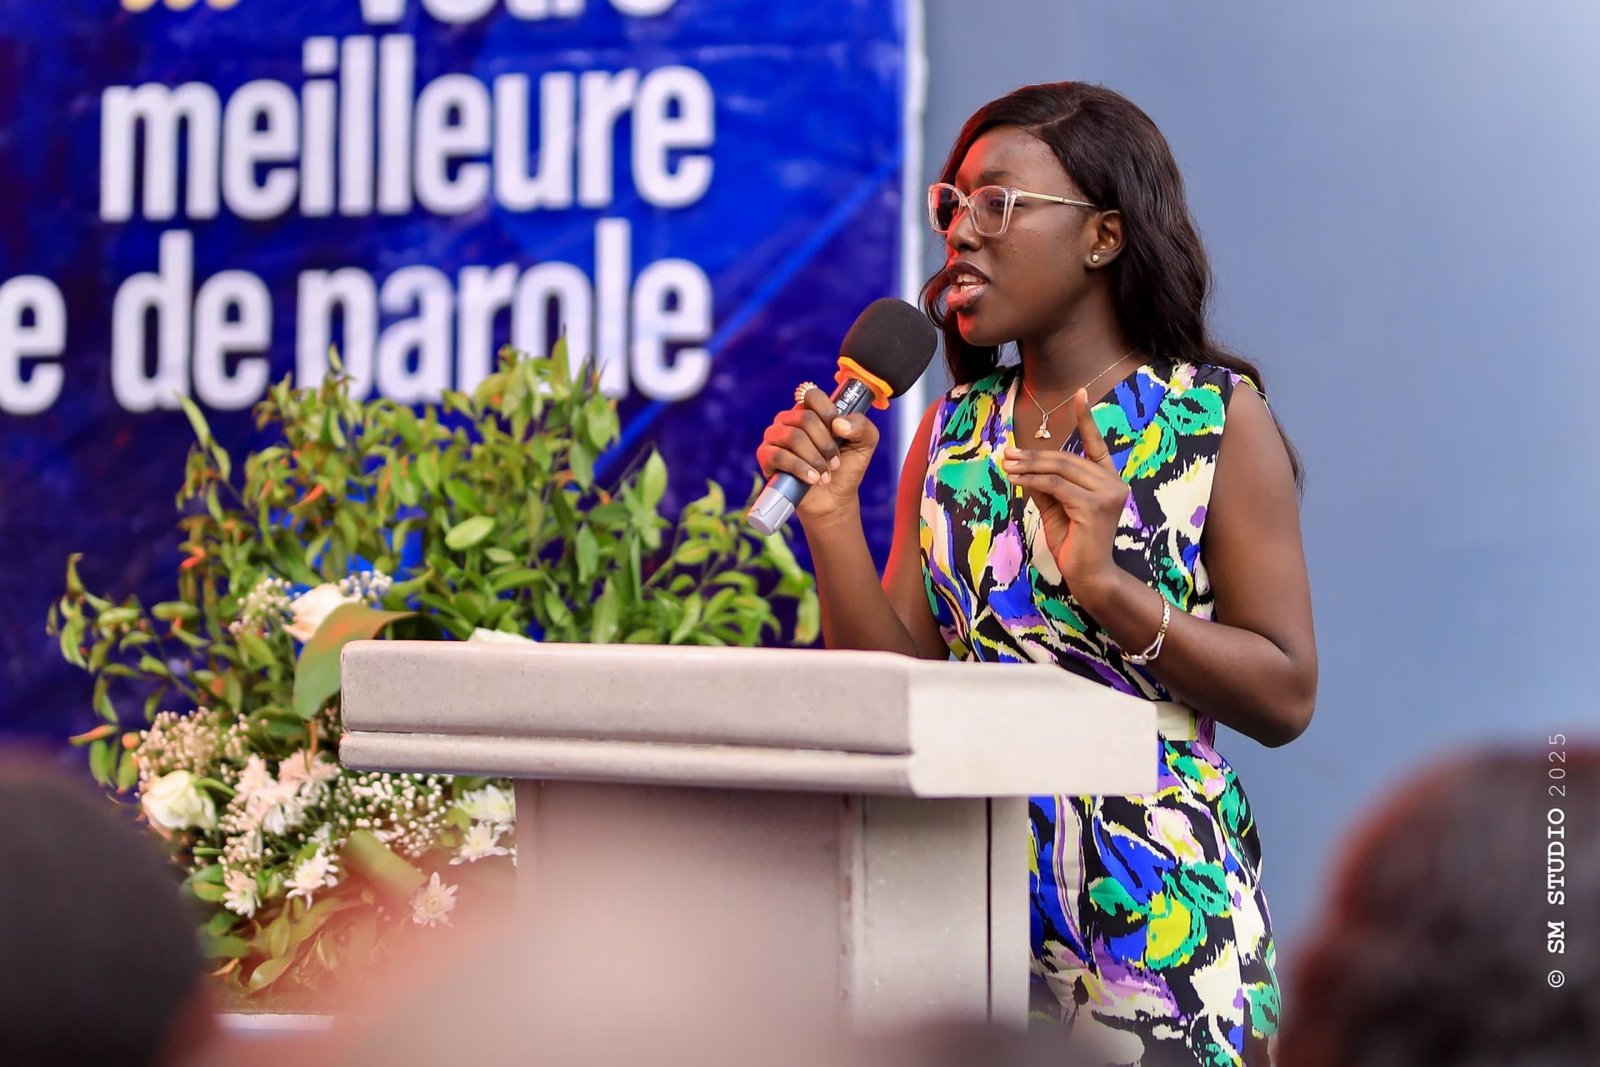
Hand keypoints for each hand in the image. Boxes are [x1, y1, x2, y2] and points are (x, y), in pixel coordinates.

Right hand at [755, 386, 878, 523]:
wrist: (834, 499)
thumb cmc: (846, 467)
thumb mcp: (865, 442)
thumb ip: (861, 426)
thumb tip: (839, 424)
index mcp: (810, 410)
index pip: (811, 395)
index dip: (828, 413)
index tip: (840, 433)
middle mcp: (789, 419)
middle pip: (805, 418)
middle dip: (825, 444)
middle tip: (835, 462)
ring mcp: (774, 437)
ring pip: (793, 437)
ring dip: (814, 458)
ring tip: (825, 474)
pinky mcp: (765, 457)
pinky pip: (778, 456)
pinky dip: (800, 468)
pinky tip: (812, 479)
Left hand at [1000, 388, 1129, 599]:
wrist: (1089, 575)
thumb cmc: (1073, 543)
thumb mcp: (1055, 508)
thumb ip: (1044, 485)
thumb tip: (1020, 465)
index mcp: (1108, 479)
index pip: (1096, 443)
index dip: (1087, 418)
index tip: (1082, 393)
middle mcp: (1113, 482)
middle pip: (1067, 459)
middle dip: (1034, 455)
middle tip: (1007, 454)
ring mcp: (1108, 493)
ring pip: (1060, 470)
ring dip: (1029, 466)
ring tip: (1006, 465)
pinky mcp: (1095, 507)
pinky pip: (1056, 486)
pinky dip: (1032, 481)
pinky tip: (1014, 480)